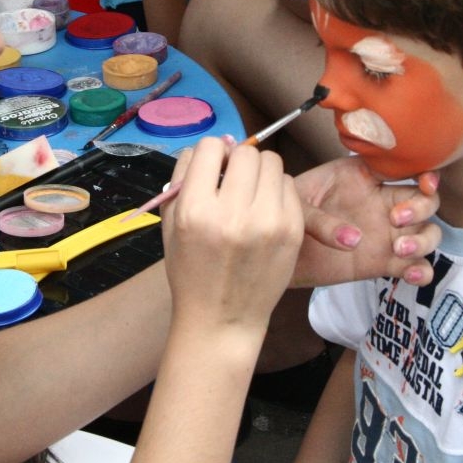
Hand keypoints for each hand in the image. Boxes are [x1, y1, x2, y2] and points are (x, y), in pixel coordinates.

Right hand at [161, 138, 303, 333]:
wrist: (221, 318)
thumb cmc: (190, 270)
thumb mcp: (170, 223)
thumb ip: (183, 177)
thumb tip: (215, 144)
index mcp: (195, 210)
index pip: (210, 148)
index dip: (210, 155)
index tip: (211, 171)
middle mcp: (233, 213)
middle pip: (245, 153)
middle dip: (237, 161)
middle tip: (233, 181)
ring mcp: (267, 222)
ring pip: (272, 163)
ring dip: (259, 172)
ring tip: (250, 194)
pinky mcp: (292, 231)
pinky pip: (289, 186)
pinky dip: (276, 191)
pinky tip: (265, 210)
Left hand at [292, 156, 440, 287]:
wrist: (278, 249)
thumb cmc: (287, 214)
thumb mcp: (297, 206)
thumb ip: (320, 219)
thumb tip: (353, 239)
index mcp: (363, 176)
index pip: (404, 168)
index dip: (423, 172)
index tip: (424, 183)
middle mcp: (381, 202)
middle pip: (425, 200)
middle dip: (420, 208)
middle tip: (396, 219)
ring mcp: (386, 234)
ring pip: (427, 232)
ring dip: (423, 240)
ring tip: (400, 249)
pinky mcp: (384, 262)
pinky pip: (414, 266)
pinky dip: (421, 272)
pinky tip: (411, 274)